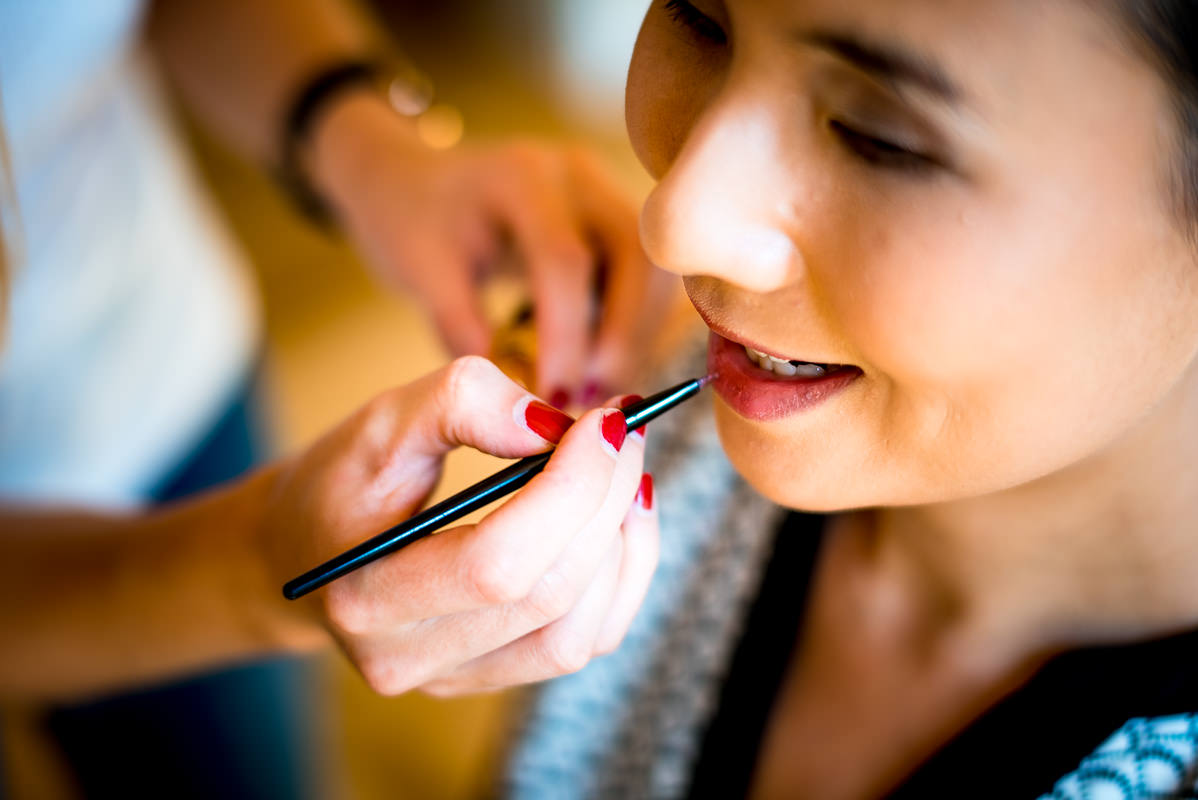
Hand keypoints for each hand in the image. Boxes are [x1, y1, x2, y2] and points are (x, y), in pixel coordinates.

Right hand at [256, 356, 657, 694]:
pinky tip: (620, 516)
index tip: (605, 420)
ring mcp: (455, 679)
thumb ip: (459, 404)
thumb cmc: (339, 483)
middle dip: (606, 501)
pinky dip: (621, 575)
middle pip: (549, 594)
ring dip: (625, 543)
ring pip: (581, 633)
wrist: (307, 550)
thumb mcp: (378, 422)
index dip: (570, 490)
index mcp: (366, 598)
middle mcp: (411, 658)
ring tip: (626, 471)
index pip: (497, 564)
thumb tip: (555, 424)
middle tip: (624, 429)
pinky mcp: (493, 675)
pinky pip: (585, 641)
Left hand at [308, 91, 676, 401]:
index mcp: (521, 178)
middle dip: (622, 338)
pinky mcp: (615, 225)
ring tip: (594, 392)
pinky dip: (633, 330)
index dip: (567, 336)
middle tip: (590, 399)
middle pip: (637, 257)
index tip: (553, 399)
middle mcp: (577, 177)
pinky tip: (598, 368)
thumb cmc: (412, 221)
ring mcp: (604, 196)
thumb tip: (514, 394)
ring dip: (635, 338)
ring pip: (655, 271)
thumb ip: (460, 325)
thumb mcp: (419, 269)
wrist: (418, 183)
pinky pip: (647, 281)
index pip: (566, 260)